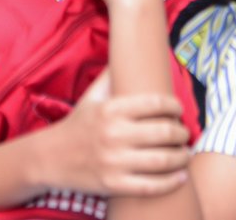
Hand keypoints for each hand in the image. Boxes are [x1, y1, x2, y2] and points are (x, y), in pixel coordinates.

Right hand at [40, 72, 190, 196]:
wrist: (50, 157)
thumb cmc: (78, 124)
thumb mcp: (91, 96)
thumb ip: (112, 76)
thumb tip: (130, 50)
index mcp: (111, 109)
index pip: (155, 103)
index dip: (174, 106)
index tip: (179, 110)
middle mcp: (113, 134)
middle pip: (164, 132)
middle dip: (181, 133)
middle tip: (184, 133)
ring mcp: (113, 161)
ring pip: (162, 160)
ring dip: (181, 157)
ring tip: (185, 154)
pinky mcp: (113, 184)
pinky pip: (151, 186)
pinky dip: (170, 182)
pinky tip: (180, 176)